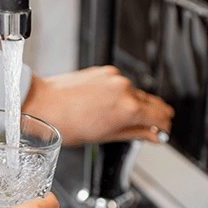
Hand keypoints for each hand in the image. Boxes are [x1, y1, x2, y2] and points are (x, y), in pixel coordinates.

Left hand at [22, 65, 174, 145]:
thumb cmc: (67, 124)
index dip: (164, 127)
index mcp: (129, 108)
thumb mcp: (105, 136)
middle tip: (148, 129)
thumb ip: (135, 133)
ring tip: (119, 120)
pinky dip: (120, 95)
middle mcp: (125, 89)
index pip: (162, 116)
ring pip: (137, 93)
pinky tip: (107, 106)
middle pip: (153, 103)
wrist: (43, 104)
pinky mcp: (104, 71)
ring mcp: (115, 78)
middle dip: (154, 116)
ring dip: (135, 105)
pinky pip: (121, 84)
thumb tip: (153, 135)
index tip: (161, 132)